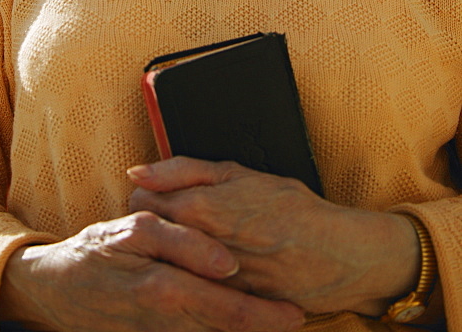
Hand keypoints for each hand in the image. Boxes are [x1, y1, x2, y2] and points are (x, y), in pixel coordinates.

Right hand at [0, 211, 304, 331]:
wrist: (55, 287)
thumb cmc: (98, 250)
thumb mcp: (135, 232)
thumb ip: (181, 242)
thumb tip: (225, 263)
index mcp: (161, 283)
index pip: (221, 302)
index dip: (260, 311)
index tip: (293, 312)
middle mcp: (162, 313)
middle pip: (220, 326)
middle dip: (259, 326)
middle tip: (296, 320)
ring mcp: (154, 330)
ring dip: (240, 330)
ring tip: (276, 324)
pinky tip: (232, 328)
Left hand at [128, 157, 419, 315]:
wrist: (336, 255)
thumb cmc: (290, 209)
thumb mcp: (237, 174)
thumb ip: (183, 170)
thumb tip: (138, 171)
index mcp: (197, 208)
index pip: (140, 201)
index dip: (148, 195)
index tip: (161, 196)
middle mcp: (196, 247)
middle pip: (148, 234)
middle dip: (155, 226)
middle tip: (177, 221)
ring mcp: (208, 280)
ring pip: (166, 264)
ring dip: (171, 255)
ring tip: (192, 246)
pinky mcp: (222, 304)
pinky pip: (190, 291)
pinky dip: (192, 280)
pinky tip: (207, 272)